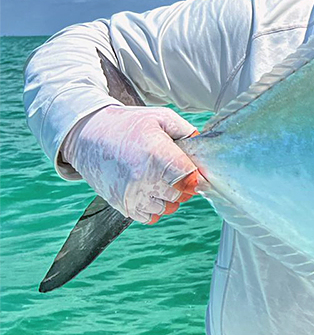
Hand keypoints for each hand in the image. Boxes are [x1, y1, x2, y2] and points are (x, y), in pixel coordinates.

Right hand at [61, 105, 201, 223]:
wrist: (88, 134)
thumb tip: (205, 147)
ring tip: (161, 180)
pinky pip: (148, 217)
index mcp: (157, 156)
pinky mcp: (121, 204)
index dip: (196, 176)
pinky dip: (154, 207)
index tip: (195, 171)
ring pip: (165, 208)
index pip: (190, 179)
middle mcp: (144, 178)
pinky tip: (151, 190)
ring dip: (169, 198)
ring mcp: (131, 194)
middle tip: (176, 172)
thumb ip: (187, 131)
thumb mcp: (161, 117)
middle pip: (180, 195)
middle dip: (183, 185)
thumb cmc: (128, 124)